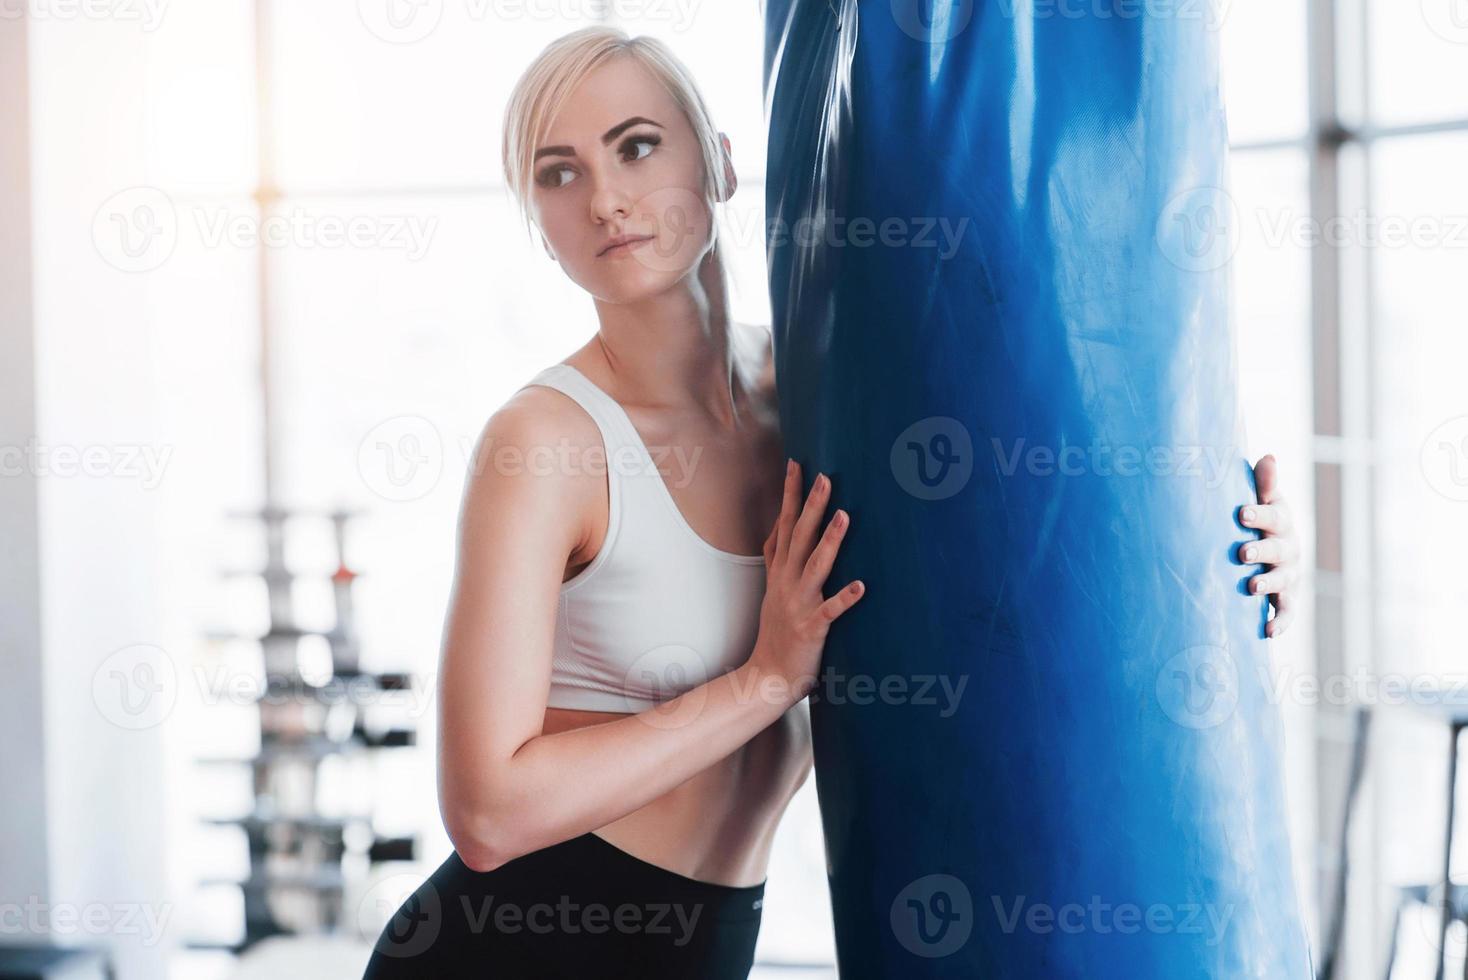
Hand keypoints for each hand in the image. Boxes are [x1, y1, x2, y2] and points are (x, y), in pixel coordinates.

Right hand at [749, 459, 865, 697]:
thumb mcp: (772, 590)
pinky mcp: (811, 629)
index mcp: (780, 574)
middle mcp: (787, 584)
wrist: (767, 677)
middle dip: (811, 506)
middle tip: (825, 477)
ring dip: (830, 541)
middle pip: (799, 537)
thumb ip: (777, 560)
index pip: (783, 525)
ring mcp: (798, 605)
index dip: (789, 495)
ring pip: (815, 566)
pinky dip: (845, 598)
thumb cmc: (777, 634)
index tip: (797, 465)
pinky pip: (830, 611)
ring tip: (844, 516)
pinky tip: (862, 586)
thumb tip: (778, 529)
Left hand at [1239, 453, 1301, 638]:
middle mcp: (1289, 548)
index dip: (1259, 515)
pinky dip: (1281, 622)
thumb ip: (1264, 483)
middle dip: (1262, 550)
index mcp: (1282, 521)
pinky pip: (1286, 612)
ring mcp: (1289, 575)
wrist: (1271, 551)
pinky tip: (1268, 631)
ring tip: (1252, 586)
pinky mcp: (1285, 598)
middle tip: (1242, 552)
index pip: (1274, 516)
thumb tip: (1267, 457)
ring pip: (1284, 580)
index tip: (1241, 514)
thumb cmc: (1259, 520)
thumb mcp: (1263, 500)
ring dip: (1269, 584)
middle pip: (1279, 549)